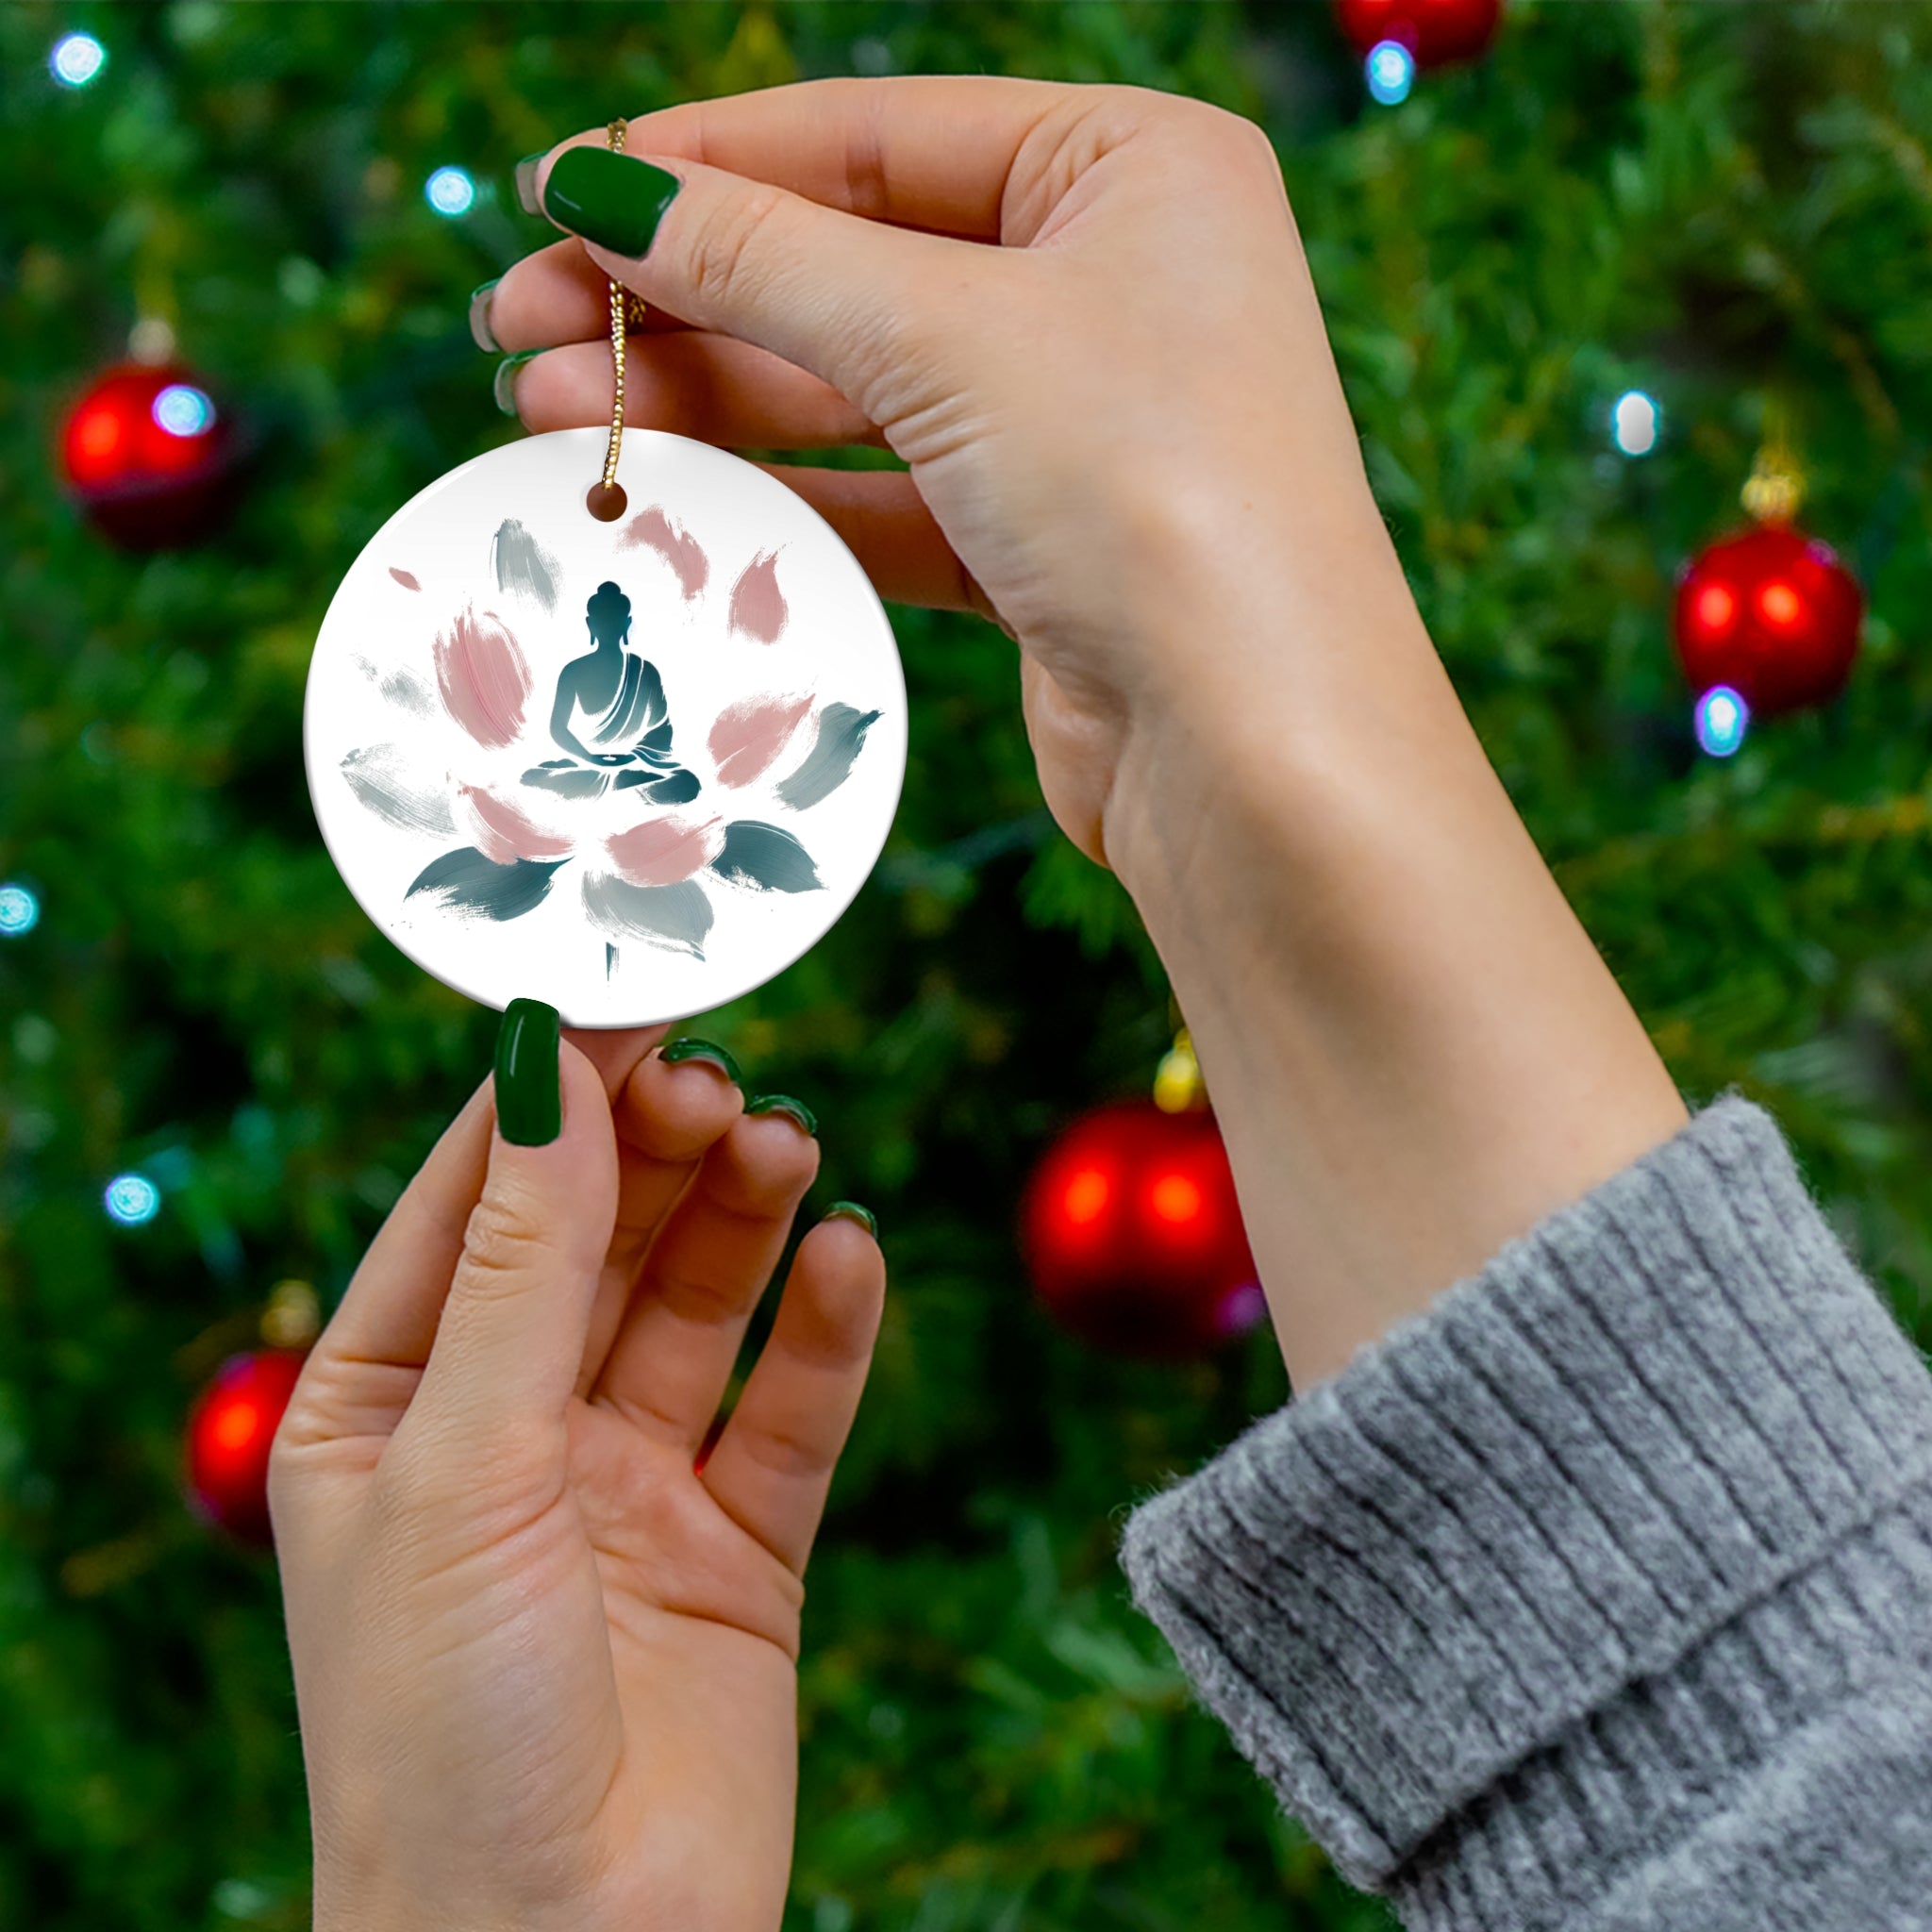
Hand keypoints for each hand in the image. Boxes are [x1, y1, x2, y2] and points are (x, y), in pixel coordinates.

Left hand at [269, 1025, 884, 1931]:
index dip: (548, 1096)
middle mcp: (508, 1434)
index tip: (628, 994)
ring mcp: (627, 1489)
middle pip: (598, 1239)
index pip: (473, 1204)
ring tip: (788, 1145)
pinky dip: (825, 1330)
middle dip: (656, 1151)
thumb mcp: (461, 1464)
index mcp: (388, 1406)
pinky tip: (850, 1256)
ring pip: (697, 1306)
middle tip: (722, 1078)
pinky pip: (790, 1411)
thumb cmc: (443, 1729)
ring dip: (743, 1217)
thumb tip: (550, 1068)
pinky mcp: (738, 1550)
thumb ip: (523, 1265)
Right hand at [484, 83, 1688, 1392]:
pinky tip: (657, 487)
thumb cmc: (1154, 494)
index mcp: (1132, 169)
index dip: (704, 163)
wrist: (1258, 753)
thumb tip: (598, 191)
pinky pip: (884, 492)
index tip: (556, 196)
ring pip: (854, 387)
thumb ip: (763, 259)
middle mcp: (1115, 282)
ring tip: (546, 407)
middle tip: (516, 324)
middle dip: (681, 294)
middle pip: (850, 262)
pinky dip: (777, 491)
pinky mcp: (1044, 546)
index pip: (875, 134)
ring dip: (703, 396)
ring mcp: (1081, 421)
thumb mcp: (946, 337)